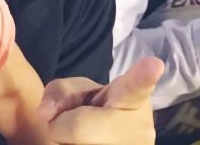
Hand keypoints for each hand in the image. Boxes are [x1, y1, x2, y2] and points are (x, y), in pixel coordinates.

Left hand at [39, 57, 160, 144]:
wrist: (111, 140)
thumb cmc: (97, 110)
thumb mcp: (81, 92)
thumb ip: (61, 92)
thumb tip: (44, 114)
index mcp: (133, 101)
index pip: (136, 88)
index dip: (144, 77)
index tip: (154, 64)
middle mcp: (139, 131)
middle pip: (78, 127)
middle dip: (66, 125)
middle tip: (83, 127)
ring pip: (70, 143)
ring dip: (66, 140)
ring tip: (87, 138)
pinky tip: (83, 144)